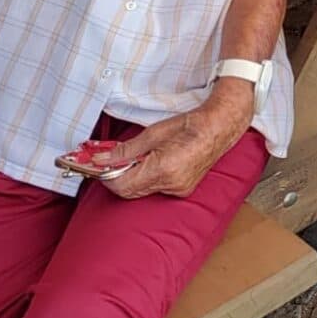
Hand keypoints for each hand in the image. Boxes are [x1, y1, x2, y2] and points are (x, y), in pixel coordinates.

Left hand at [99, 79, 253, 198]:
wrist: (219, 127)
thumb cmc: (190, 125)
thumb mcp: (153, 133)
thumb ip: (126, 149)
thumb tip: (103, 159)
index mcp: (163, 169)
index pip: (122, 184)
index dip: (106, 177)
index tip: (98, 165)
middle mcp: (171, 184)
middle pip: (130, 192)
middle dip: (116, 178)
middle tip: (110, 161)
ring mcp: (178, 189)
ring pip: (141, 191)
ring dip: (131, 178)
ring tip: (133, 159)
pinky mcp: (183, 190)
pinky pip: (155, 189)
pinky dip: (146, 178)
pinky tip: (149, 163)